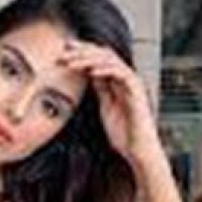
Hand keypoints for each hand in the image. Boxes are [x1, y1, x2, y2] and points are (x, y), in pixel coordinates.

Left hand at [58, 40, 162, 170]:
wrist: (137, 150)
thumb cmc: (123, 133)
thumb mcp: (106, 106)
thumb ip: (100, 89)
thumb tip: (89, 73)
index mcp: (117, 81)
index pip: (100, 59)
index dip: (82, 52)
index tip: (63, 51)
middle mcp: (125, 78)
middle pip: (104, 55)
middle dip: (83, 51)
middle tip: (63, 51)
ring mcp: (132, 83)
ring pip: (111, 61)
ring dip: (89, 59)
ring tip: (71, 62)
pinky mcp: (137, 92)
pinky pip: (122, 74)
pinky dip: (106, 70)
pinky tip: (91, 71)